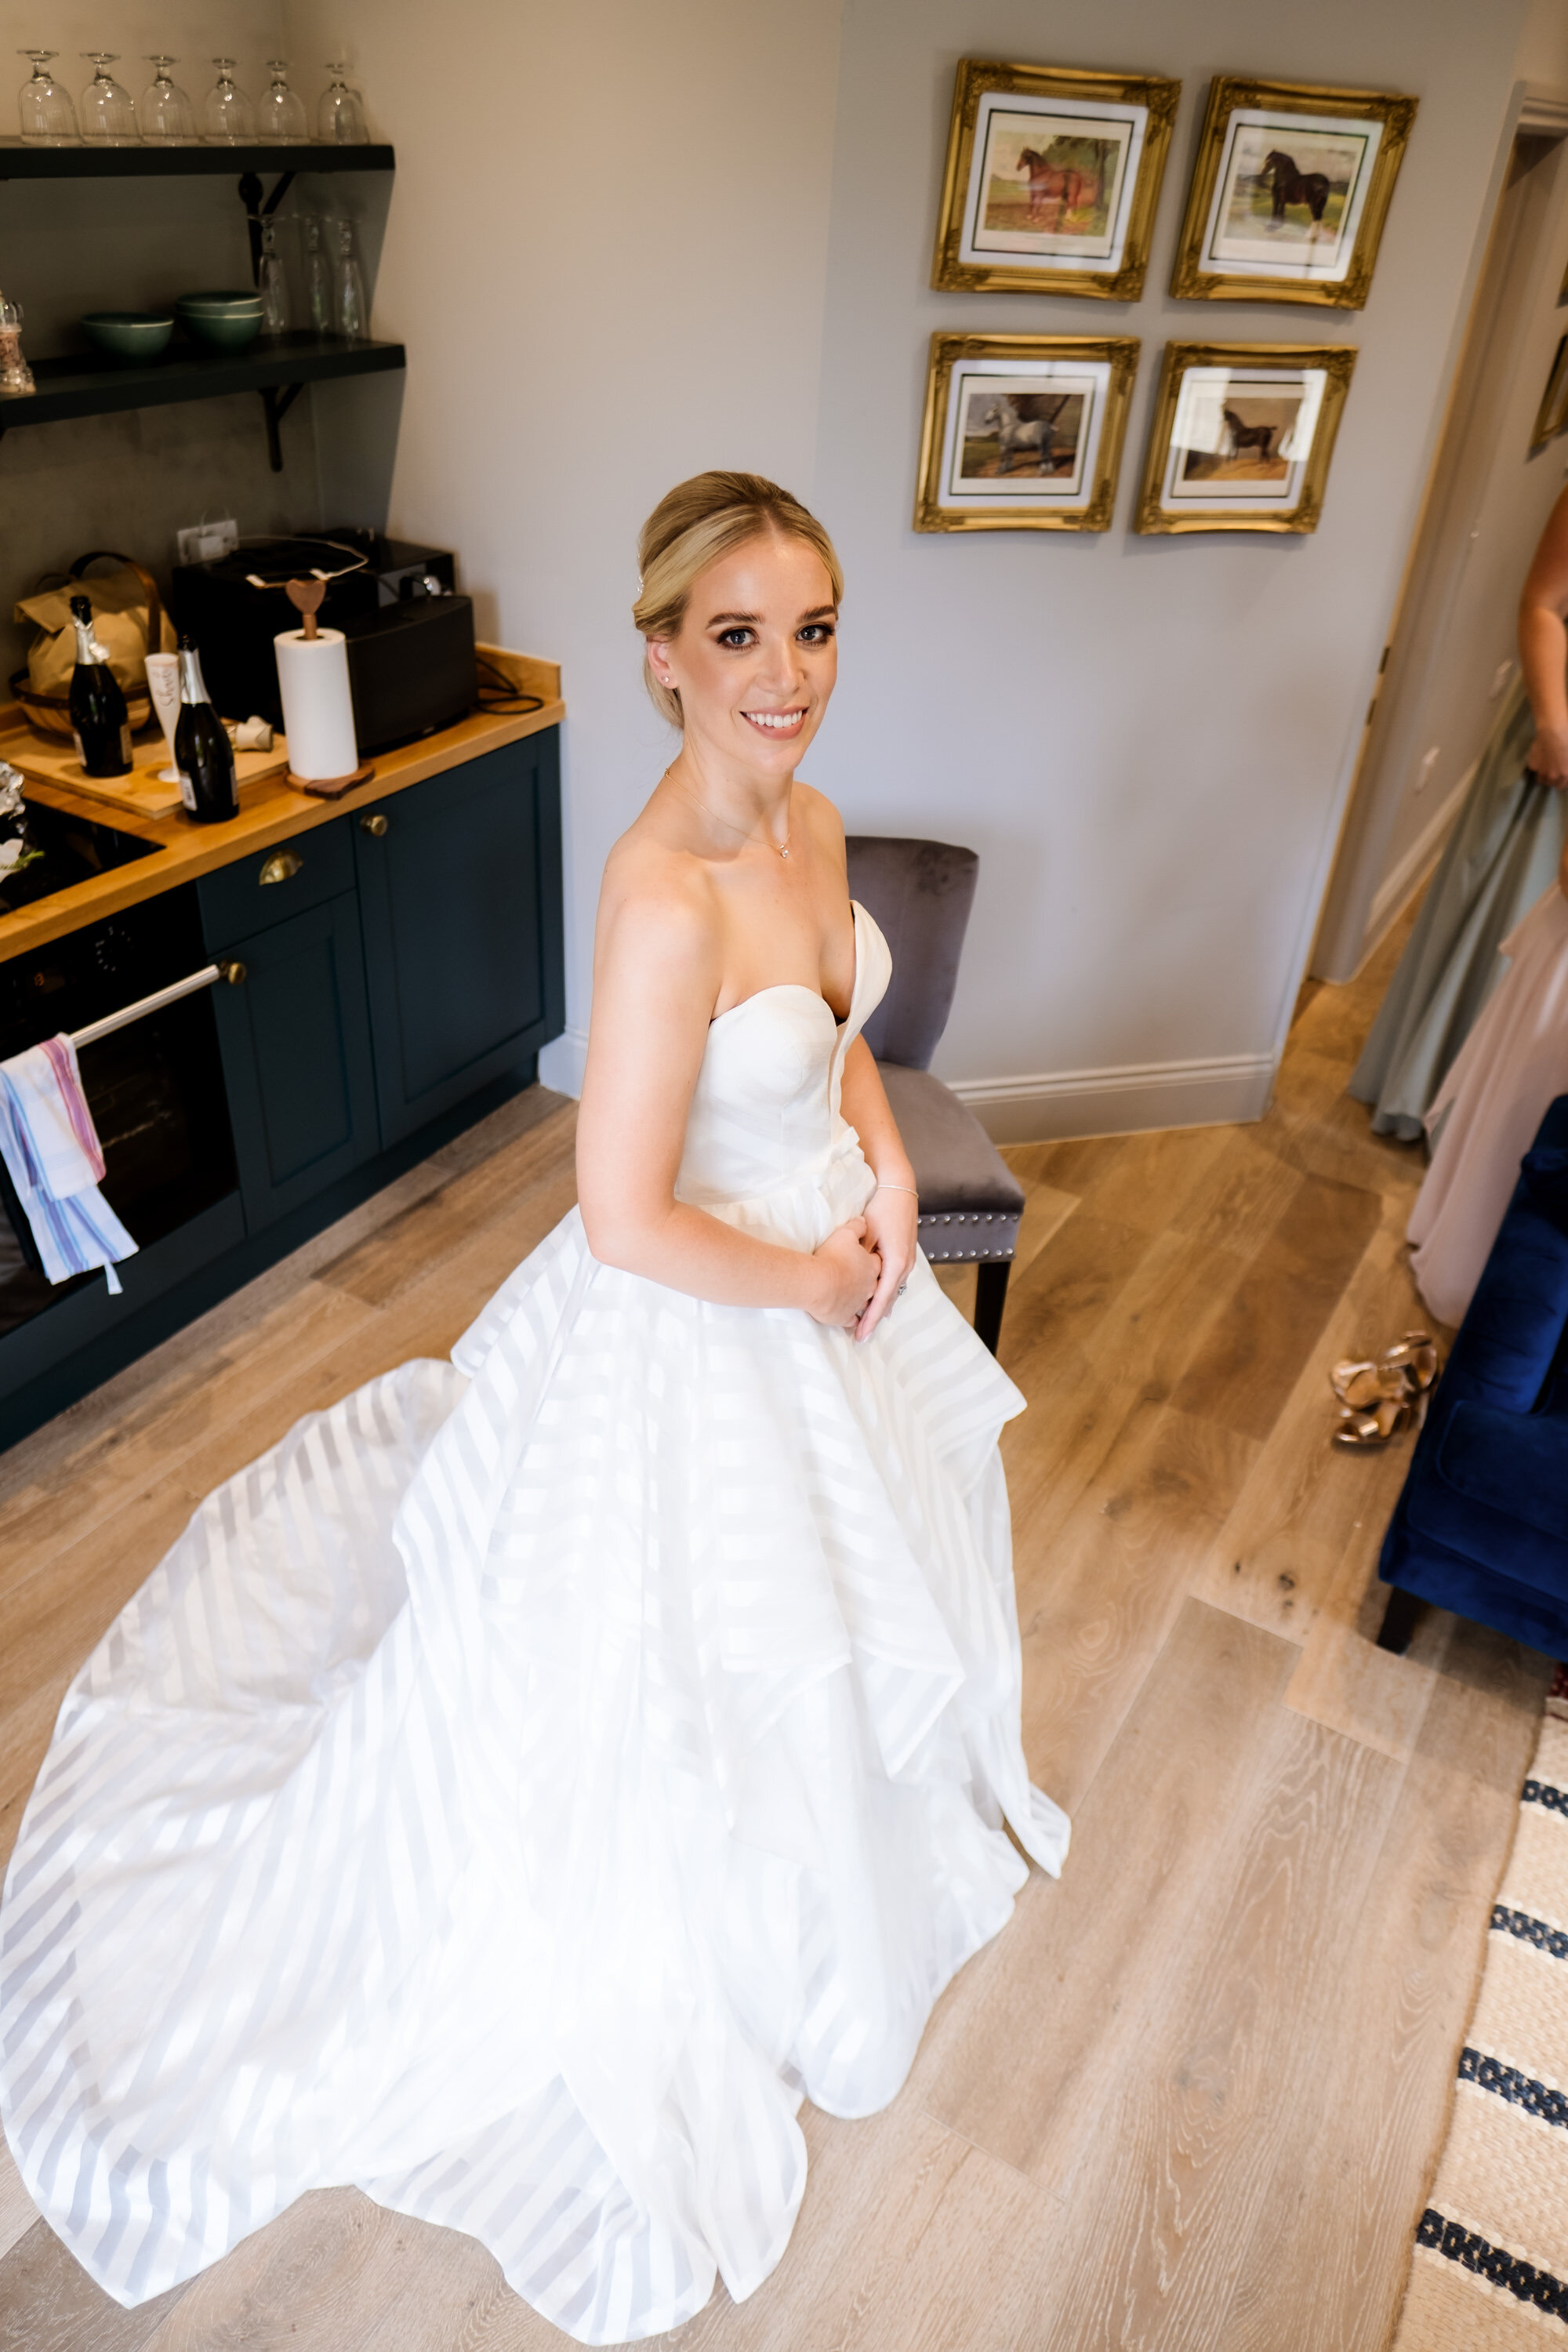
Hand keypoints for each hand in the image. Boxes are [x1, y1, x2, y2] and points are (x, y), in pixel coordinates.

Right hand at [808, 1217, 881, 1328]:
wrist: (818, 1282)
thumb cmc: (832, 1257)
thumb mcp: (845, 1234)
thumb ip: (857, 1227)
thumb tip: (864, 1222)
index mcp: (874, 1266)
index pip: (878, 1263)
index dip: (874, 1261)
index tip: (871, 1260)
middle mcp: (871, 1286)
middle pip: (876, 1285)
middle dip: (875, 1284)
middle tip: (872, 1285)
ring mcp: (860, 1303)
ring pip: (867, 1304)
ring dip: (867, 1304)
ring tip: (866, 1304)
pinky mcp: (846, 1317)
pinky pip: (852, 1319)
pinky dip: (854, 1320)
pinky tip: (854, 1321)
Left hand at [855, 1182, 917, 1342]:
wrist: (898, 1188)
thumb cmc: (880, 1208)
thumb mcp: (865, 1233)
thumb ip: (861, 1258)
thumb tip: (852, 1276)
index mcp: (896, 1263)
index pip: (881, 1299)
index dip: (869, 1319)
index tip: (860, 1335)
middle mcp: (905, 1265)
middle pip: (888, 1299)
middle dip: (874, 1317)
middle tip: (860, 1335)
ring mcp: (908, 1260)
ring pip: (892, 1290)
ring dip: (880, 1306)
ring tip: (867, 1323)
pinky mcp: (905, 1254)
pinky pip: (895, 1280)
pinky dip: (885, 1292)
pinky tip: (878, 1300)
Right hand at [1526, 723, 1567, 785]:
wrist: (1553, 732)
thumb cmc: (1567, 741)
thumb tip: (1565, 769)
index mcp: (1565, 774)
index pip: (1562, 786)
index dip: (1561, 781)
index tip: (1561, 776)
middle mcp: (1553, 776)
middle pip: (1550, 784)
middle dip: (1552, 779)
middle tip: (1553, 770)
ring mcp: (1541, 771)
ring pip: (1541, 779)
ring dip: (1543, 775)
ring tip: (1546, 766)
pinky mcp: (1533, 765)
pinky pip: (1534, 769)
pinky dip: (1537, 765)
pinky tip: (1540, 757)